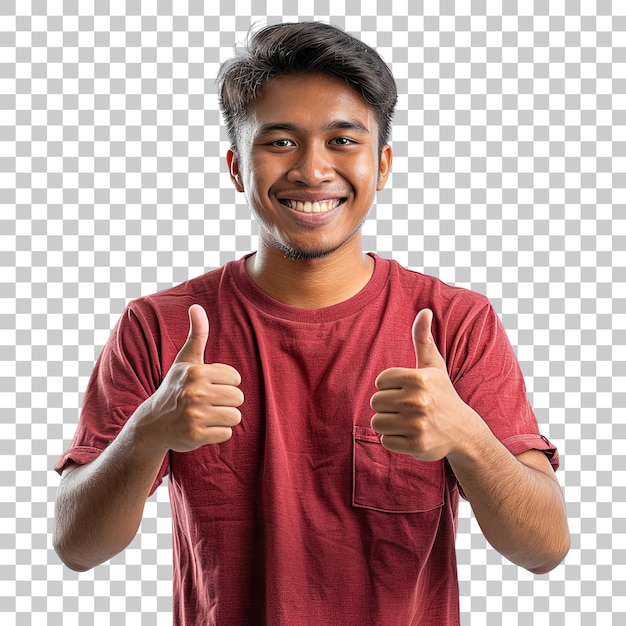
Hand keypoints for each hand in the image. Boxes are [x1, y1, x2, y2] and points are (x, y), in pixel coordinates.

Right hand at [140, 304, 243, 452]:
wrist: (153, 423)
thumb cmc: (176, 388)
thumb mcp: (185, 361)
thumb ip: (197, 335)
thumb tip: (196, 306)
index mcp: (196, 372)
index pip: (236, 378)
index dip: (226, 383)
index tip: (210, 386)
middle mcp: (195, 393)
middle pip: (238, 398)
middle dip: (227, 402)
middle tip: (209, 403)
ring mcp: (194, 415)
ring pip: (235, 416)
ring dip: (224, 418)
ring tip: (207, 415)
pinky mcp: (195, 435)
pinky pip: (226, 433)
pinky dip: (218, 433)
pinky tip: (202, 428)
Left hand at [370, 309, 477, 460]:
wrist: (463, 431)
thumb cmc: (442, 393)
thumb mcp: (433, 365)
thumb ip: (423, 338)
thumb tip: (424, 311)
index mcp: (419, 379)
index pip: (380, 381)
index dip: (390, 386)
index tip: (408, 390)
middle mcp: (418, 401)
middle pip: (376, 401)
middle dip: (388, 405)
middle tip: (408, 407)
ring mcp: (417, 425)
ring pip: (377, 421)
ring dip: (389, 422)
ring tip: (408, 421)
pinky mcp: (416, 445)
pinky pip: (385, 440)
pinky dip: (394, 439)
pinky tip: (411, 434)